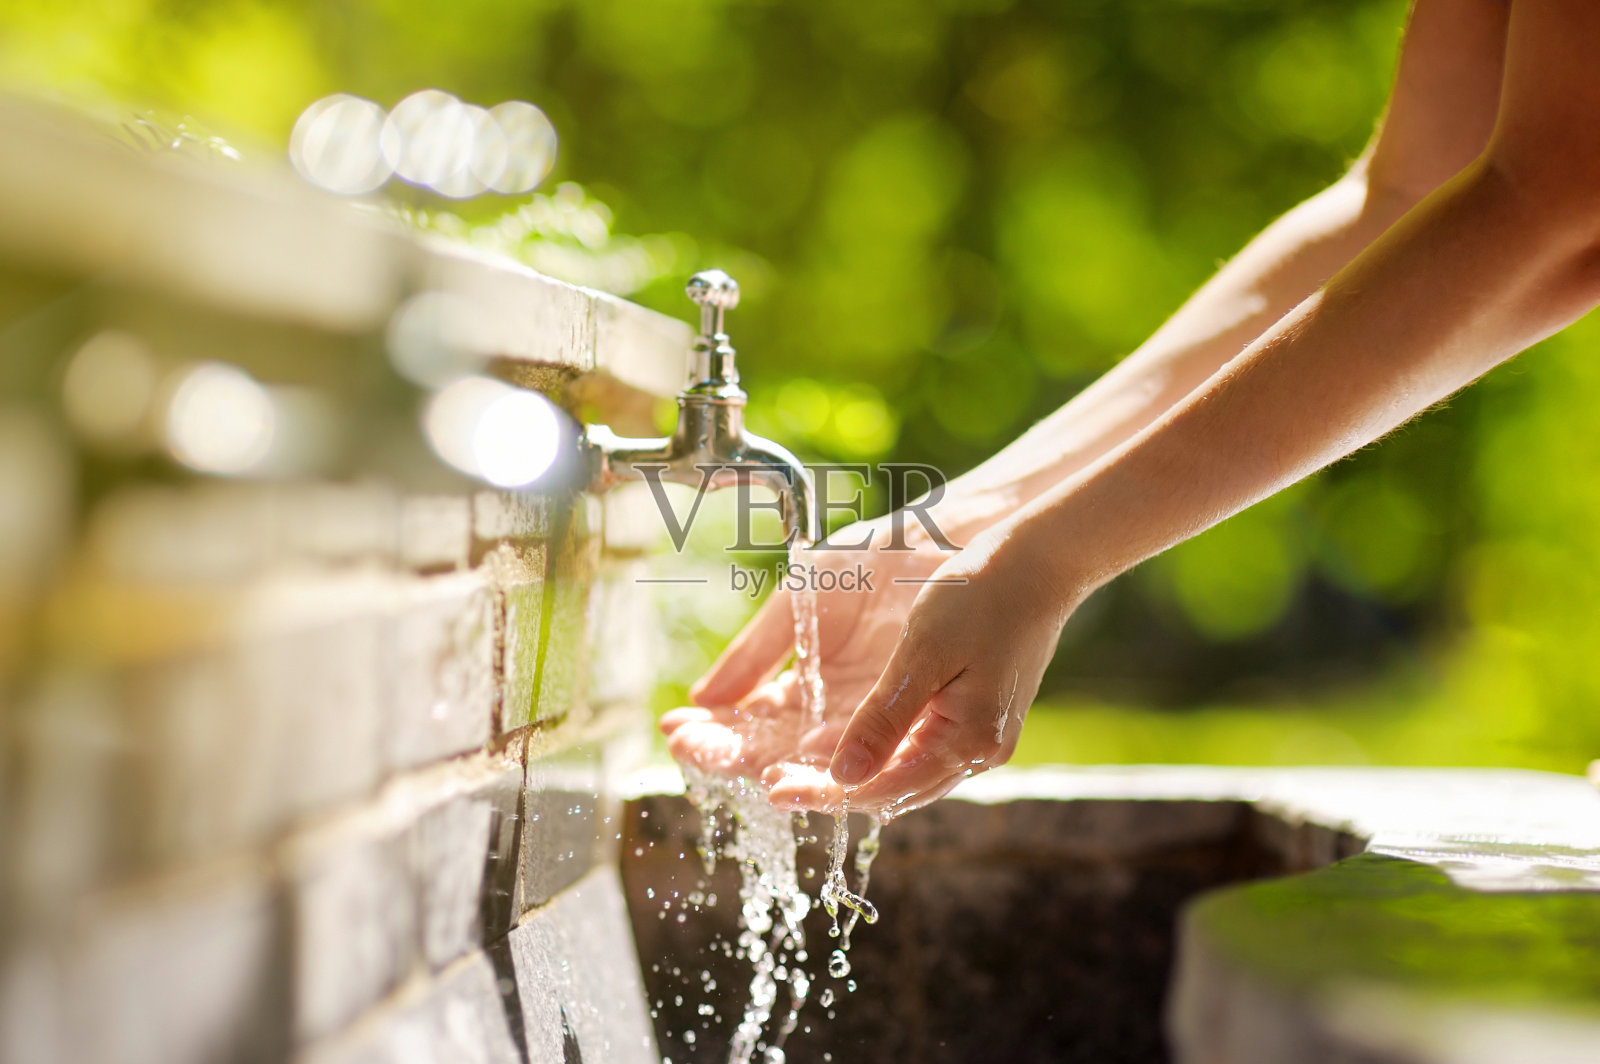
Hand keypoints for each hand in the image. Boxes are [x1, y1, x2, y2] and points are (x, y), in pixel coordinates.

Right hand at [659, 513, 956, 792]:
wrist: (943, 539)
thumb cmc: (870, 562)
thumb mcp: (801, 603)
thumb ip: (755, 653)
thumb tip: (701, 701)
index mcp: (801, 688)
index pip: (746, 725)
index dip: (710, 732)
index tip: (674, 732)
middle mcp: (833, 716)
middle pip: (772, 752)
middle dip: (729, 754)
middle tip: (692, 753)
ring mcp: (871, 722)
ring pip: (815, 763)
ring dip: (777, 767)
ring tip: (744, 766)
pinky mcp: (912, 721)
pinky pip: (871, 755)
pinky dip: (836, 763)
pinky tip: (798, 760)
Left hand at [766, 525, 1073, 816]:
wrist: (1039, 563)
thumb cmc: (980, 595)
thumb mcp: (922, 654)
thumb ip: (882, 719)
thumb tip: (841, 776)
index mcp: (966, 741)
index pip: (881, 788)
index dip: (823, 793)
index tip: (773, 788)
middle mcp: (977, 753)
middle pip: (890, 791)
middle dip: (829, 790)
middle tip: (771, 782)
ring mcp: (980, 738)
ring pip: (903, 775)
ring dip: (850, 775)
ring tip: (795, 770)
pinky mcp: (975, 718)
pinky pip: (917, 751)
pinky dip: (877, 753)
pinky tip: (843, 745)